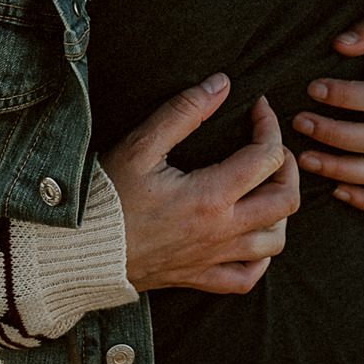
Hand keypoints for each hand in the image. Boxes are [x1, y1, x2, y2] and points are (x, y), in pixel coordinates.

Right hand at [102, 75, 298, 294]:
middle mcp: (220, 231)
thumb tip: (222, 85)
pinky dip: (261, 259)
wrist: (76, 253)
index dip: (269, 126)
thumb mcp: (140, 146)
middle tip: (270, 148)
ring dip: (280, 212)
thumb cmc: (106, 197)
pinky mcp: (198, 278)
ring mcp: (212, 259)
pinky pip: (247, 278)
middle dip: (287, 167)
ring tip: (265, 188)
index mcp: (210, 197)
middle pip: (285, 201)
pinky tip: (251, 236)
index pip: (267, 157)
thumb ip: (184, 111)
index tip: (257, 109)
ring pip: (274, 242)